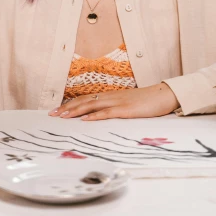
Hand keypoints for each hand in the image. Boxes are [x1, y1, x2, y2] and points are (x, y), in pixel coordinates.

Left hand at [48, 83, 178, 120]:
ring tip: (63, 117)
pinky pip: (108, 112)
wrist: (163, 95)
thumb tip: (99, 116)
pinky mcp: (126, 110)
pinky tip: (86, 120)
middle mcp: (111, 97)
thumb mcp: (127, 104)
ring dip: (76, 111)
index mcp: (110, 96)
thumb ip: (113, 108)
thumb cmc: (146, 102)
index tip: (57, 111)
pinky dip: (95, 116)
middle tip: (52, 115)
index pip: (85, 99)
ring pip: (92, 106)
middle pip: (84, 101)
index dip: (70, 104)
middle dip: (67, 108)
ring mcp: (118, 102)